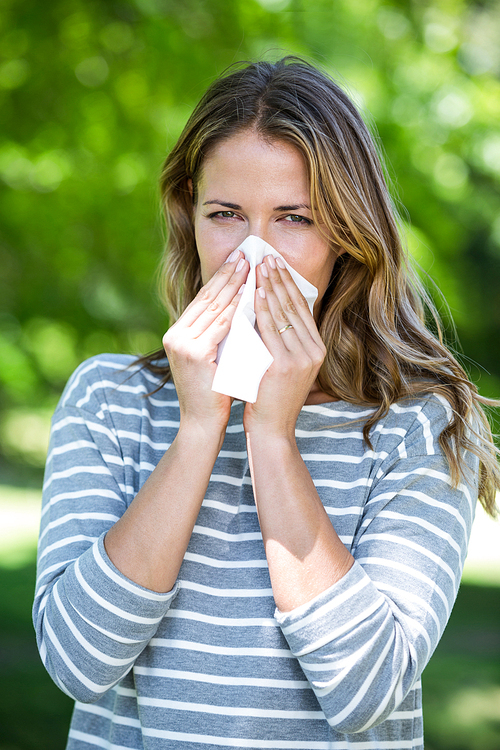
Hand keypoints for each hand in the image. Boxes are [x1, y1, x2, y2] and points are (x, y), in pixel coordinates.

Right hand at [163, 250, 248, 431]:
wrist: (202, 423)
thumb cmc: (213, 392)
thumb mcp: (212, 357)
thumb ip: (217, 334)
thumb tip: (238, 308)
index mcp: (177, 334)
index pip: (203, 300)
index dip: (221, 278)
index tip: (238, 261)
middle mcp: (175, 335)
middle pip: (206, 298)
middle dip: (228, 275)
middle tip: (246, 255)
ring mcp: (182, 344)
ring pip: (213, 308)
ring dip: (234, 286)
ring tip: (250, 268)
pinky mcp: (194, 354)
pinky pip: (219, 325)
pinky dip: (235, 308)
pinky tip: (249, 295)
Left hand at [243, 254, 325, 437]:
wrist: (272, 429)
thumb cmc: (272, 398)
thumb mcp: (285, 366)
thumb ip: (284, 342)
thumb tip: (271, 312)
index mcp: (316, 349)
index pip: (302, 308)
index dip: (289, 284)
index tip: (277, 265)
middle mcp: (313, 351)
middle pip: (295, 306)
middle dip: (279, 279)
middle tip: (266, 256)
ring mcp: (301, 358)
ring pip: (283, 313)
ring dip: (269, 286)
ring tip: (258, 267)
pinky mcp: (284, 365)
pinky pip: (270, 329)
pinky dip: (261, 308)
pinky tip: (252, 292)